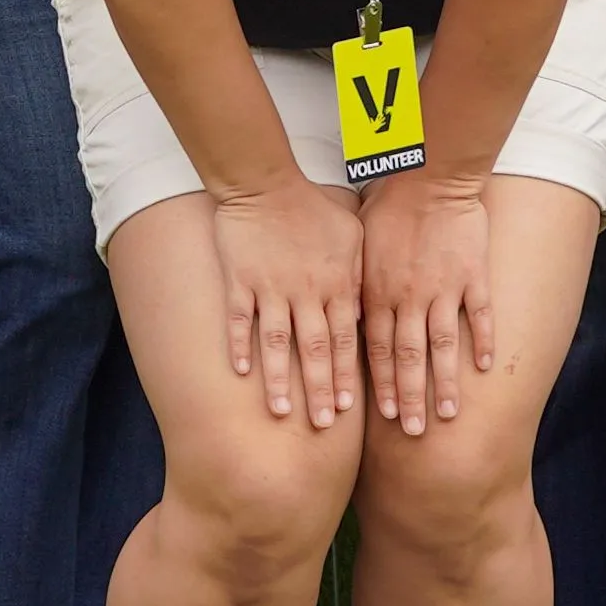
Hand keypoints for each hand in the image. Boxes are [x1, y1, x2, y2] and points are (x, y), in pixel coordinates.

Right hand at [202, 177, 365, 428]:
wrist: (264, 182)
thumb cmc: (312, 205)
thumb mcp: (352, 234)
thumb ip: (360, 274)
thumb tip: (365, 313)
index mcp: (336, 283)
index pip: (345, 339)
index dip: (346, 375)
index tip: (347, 409)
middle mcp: (306, 291)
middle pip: (315, 349)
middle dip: (320, 389)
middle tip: (321, 424)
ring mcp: (270, 287)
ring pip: (277, 342)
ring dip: (281, 378)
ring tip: (282, 411)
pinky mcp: (240, 280)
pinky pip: (240, 318)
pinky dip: (240, 345)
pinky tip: (241, 373)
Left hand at [359, 171, 500, 434]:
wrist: (429, 173)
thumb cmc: (388, 203)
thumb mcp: (358, 243)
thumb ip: (355, 282)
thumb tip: (344, 313)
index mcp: (378, 291)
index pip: (376, 350)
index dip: (381, 386)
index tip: (387, 418)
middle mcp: (409, 298)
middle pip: (408, 358)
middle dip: (411, 398)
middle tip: (416, 432)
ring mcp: (444, 289)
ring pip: (443, 346)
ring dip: (445, 382)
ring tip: (449, 414)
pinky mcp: (473, 275)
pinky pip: (480, 316)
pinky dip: (483, 342)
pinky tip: (485, 367)